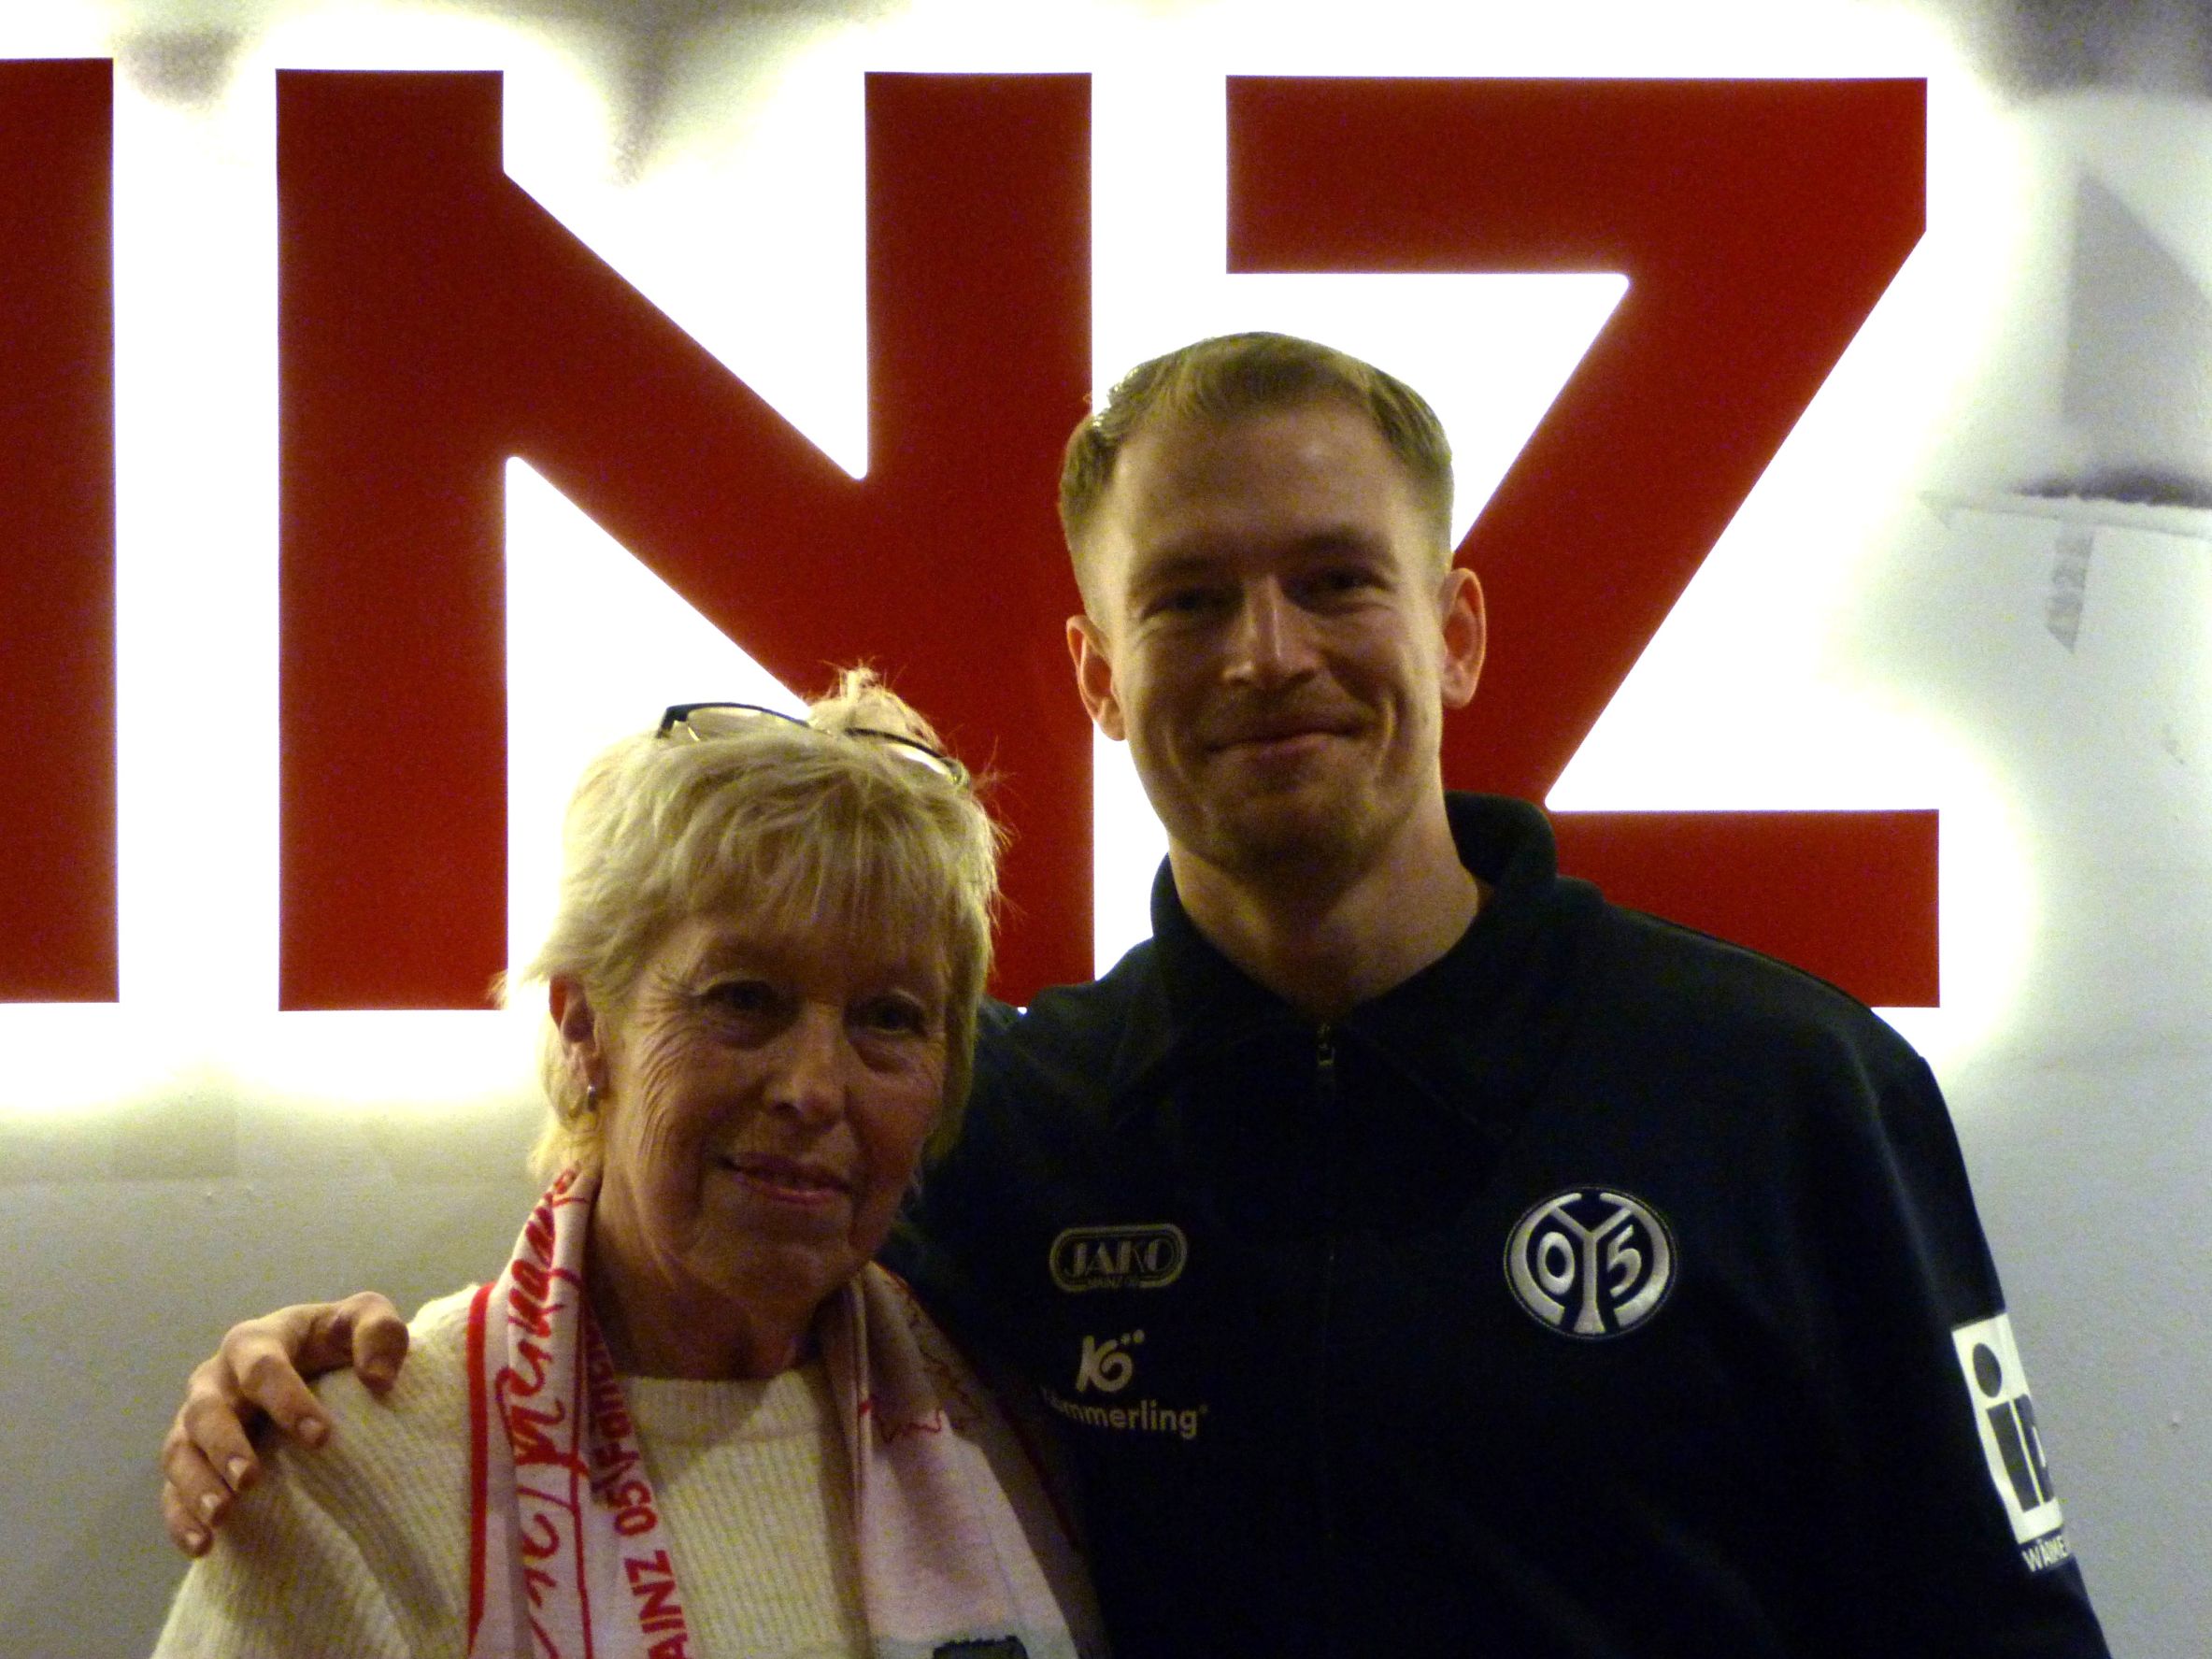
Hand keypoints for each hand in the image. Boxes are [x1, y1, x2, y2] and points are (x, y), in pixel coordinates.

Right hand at [158, 1293, 407, 1555]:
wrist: (315, 1361)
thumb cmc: (340, 1341)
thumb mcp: (368, 1319)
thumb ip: (381, 1331)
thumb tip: (379, 1378)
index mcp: (256, 1341)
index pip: (262, 1368)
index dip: (287, 1401)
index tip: (321, 1438)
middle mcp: (217, 1379)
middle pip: (207, 1410)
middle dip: (225, 1446)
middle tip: (250, 1480)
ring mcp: (197, 1420)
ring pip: (179, 1451)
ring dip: (196, 1485)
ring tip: (221, 1517)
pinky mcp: (191, 1458)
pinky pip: (171, 1490)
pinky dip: (181, 1518)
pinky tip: (203, 1546)